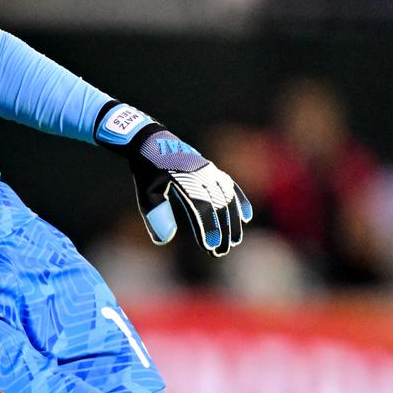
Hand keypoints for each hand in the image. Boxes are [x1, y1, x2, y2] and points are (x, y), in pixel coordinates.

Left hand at [95, 102, 252, 255]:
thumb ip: (156, 214)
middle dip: (222, 230)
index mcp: (183, 177)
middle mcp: (200, 172)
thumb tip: (165, 240)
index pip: (200, 206)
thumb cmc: (147, 169)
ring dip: (232, 220)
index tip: (210, 247)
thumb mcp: (146, 191)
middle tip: (221, 252)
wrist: (152, 141)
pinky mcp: (212, 170)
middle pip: (218, 204)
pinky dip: (240, 200)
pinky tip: (245, 217)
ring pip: (227, 197)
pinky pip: (230, 185)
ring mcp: (209, 170)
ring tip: (234, 242)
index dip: (208, 227)